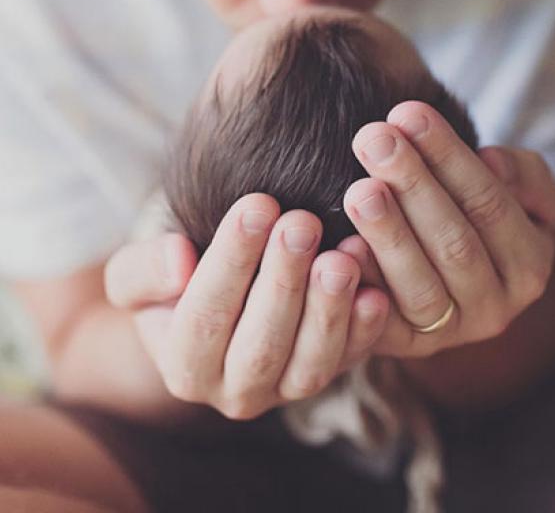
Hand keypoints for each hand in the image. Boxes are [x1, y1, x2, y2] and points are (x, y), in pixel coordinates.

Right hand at [104, 196, 388, 418]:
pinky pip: (352, 359)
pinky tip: (375, 287)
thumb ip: (142, 270)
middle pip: (262, 344)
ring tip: (343, 256)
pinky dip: (366, 328)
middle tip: (302, 223)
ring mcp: (288, 389)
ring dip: (330, 310)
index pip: (205, 316)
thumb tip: (179, 263)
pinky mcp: (330, 373)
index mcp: (184, 366)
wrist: (216, 287)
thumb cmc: (177, 269)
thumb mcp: (137, 267)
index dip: (232, 262)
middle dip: (284, 282)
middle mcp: (235, 391)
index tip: (256, 205)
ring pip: (312, 364)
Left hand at [338, 101, 554, 358]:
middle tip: (373, 138)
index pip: (490, 205)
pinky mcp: (403, 346)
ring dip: (388, 235)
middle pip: (453, 244)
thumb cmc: (471, 209)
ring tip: (359, 189)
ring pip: (419, 287)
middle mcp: (494, 308)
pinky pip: (382, 323)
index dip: (448, 158)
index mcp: (527, 264)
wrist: (438, 261)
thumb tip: (493, 162)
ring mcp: (447, 333)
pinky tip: (340, 248)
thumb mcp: (512, 187)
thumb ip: (519, 174)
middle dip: (412, 186)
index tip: (408, 113)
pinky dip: (363, 286)